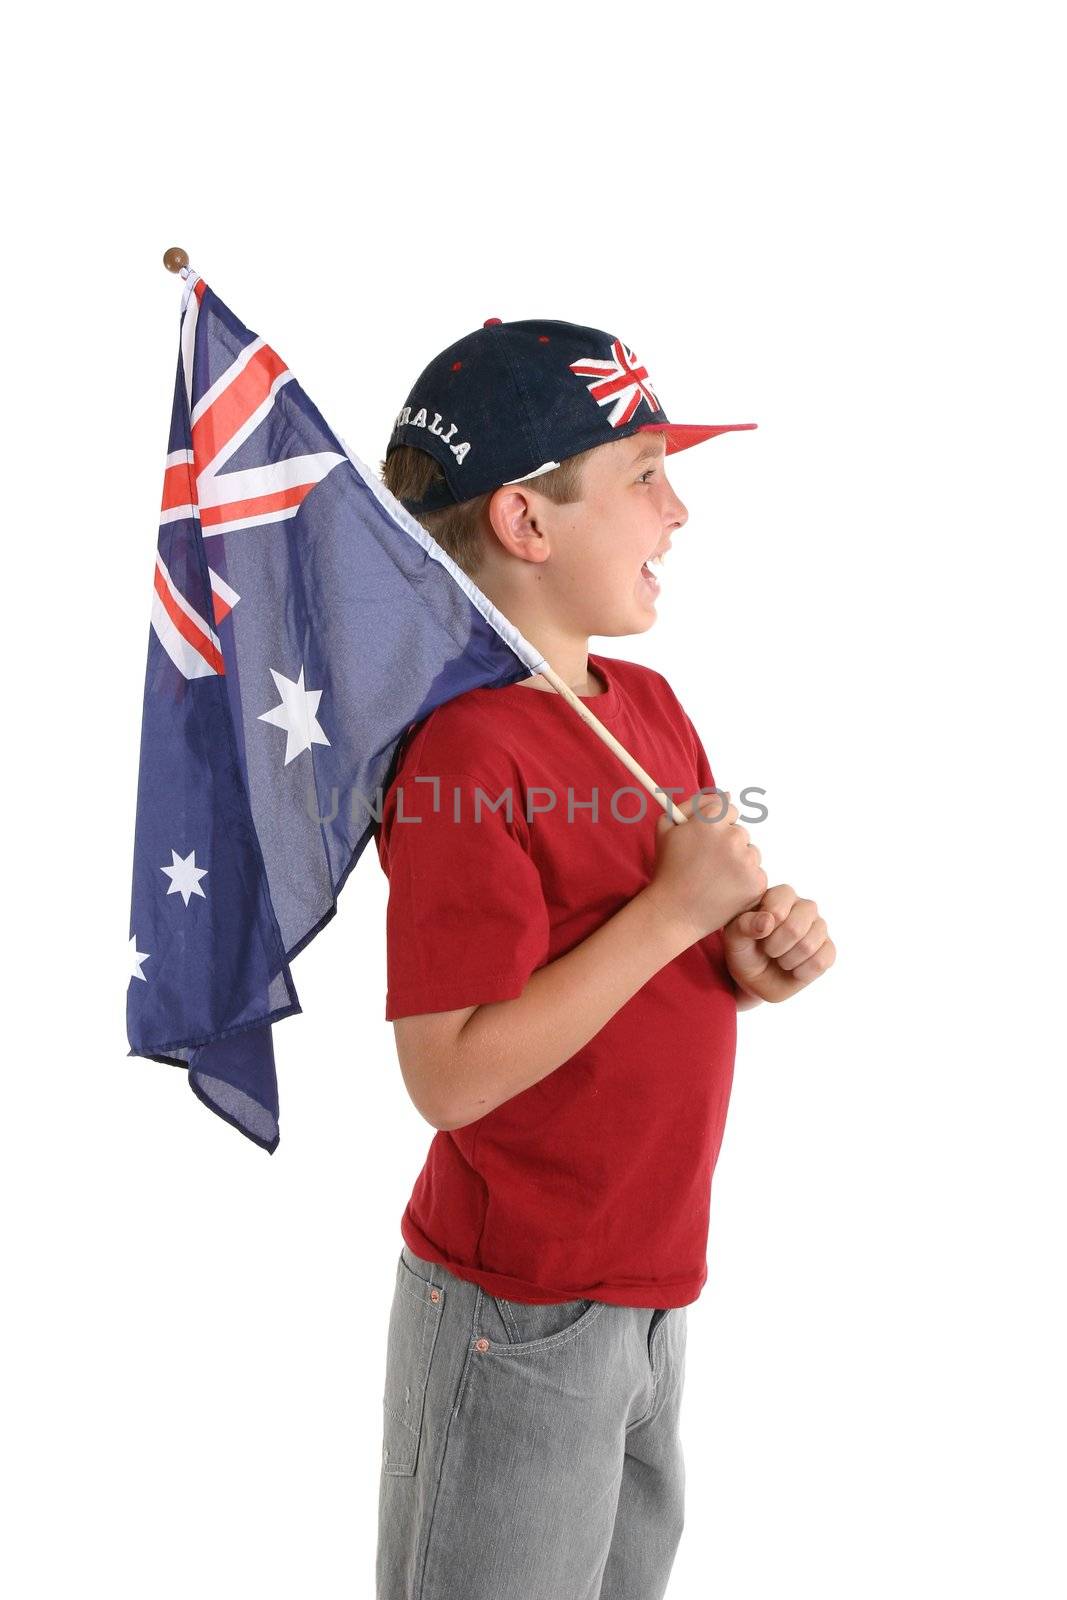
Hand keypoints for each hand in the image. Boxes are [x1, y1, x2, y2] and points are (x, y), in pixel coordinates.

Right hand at [647, 789, 767, 943]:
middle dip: (727, 845)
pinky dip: (744, 881)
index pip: (728, 809)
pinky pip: (757, 873)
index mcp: (710, 820)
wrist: (674, 912)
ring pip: (751, 852)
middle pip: (740, 832)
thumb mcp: (666, 827)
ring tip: (715, 879)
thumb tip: (727, 794)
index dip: (716, 826)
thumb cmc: (668, 869)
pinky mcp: (757, 882)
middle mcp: (732, 837)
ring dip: (738, 862)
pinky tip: (725, 890)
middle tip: (708, 865)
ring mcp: (746, 861)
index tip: (707, 841)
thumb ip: (694, 804)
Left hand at [722, 884, 835, 1003]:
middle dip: (775, 947)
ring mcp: (819, 927)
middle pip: (796, 927)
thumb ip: (745, 925)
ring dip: (786, 961)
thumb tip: (768, 920)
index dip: (765, 925)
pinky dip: (801, 972)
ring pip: (808, 946)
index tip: (756, 935)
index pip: (780, 902)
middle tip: (767, 950)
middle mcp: (804, 906)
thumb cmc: (744, 951)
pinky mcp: (828, 950)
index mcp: (781, 895)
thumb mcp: (734, 938)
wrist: (756, 980)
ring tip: (779, 959)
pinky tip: (793, 970)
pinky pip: (821, 962)